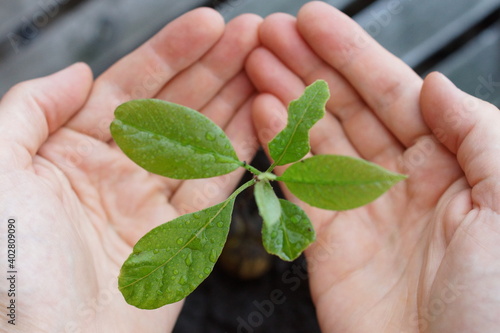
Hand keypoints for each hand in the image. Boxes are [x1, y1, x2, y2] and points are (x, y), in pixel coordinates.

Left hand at [0, 8, 260, 331]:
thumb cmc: (5, 269)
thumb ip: (30, 109)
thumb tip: (80, 70)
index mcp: (69, 149)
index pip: (130, 85)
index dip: (172, 51)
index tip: (208, 23)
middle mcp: (114, 171)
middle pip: (176, 106)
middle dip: (215, 66)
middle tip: (251, 34)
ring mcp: (150, 204)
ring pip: (204, 142)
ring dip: (235, 102)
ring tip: (265, 65)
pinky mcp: (179, 239)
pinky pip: (217, 187)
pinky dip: (241, 154)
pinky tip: (261, 120)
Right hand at [246, 2, 499, 331]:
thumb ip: (478, 133)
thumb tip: (434, 84)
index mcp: (453, 164)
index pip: (395, 92)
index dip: (353, 53)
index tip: (314, 21)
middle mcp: (404, 182)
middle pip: (349, 109)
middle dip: (309, 67)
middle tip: (271, 33)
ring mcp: (362, 210)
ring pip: (317, 140)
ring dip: (286, 98)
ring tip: (256, 63)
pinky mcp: (329, 242)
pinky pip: (298, 184)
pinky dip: (277, 147)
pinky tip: (261, 112)